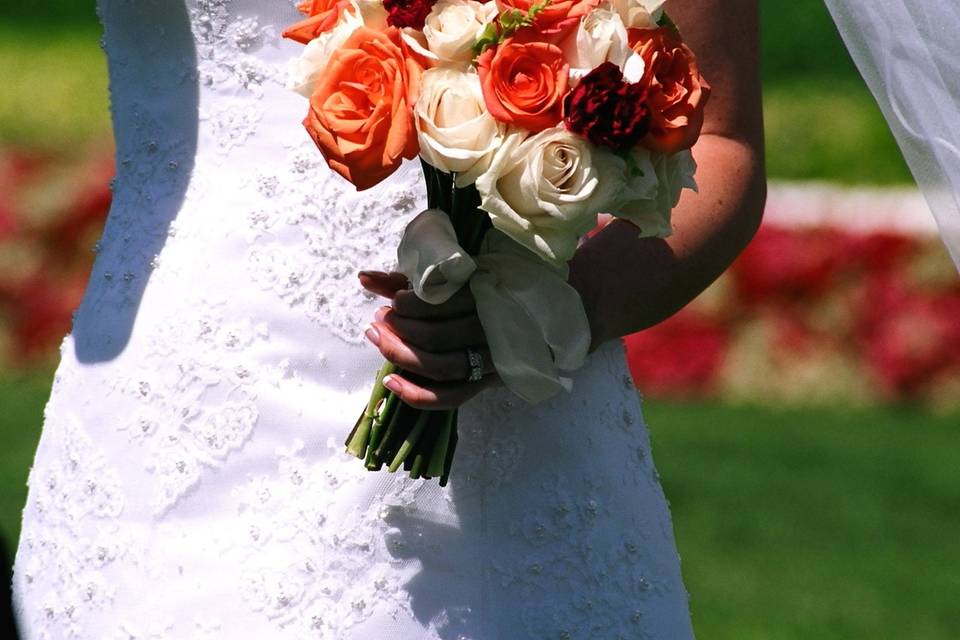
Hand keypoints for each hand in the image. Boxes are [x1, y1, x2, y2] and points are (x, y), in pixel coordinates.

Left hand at [358, 270, 500, 408]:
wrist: (528, 311)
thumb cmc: (480, 285)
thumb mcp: (448, 274)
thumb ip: (406, 278)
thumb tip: (364, 279)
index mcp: (486, 293)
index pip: (439, 305)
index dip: (407, 305)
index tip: (395, 302)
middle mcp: (492, 329)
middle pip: (435, 338)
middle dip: (398, 330)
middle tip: (381, 320)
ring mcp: (492, 359)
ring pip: (440, 367)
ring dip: (401, 357)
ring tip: (378, 340)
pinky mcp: (487, 381)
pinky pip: (451, 397)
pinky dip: (417, 395)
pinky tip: (391, 382)